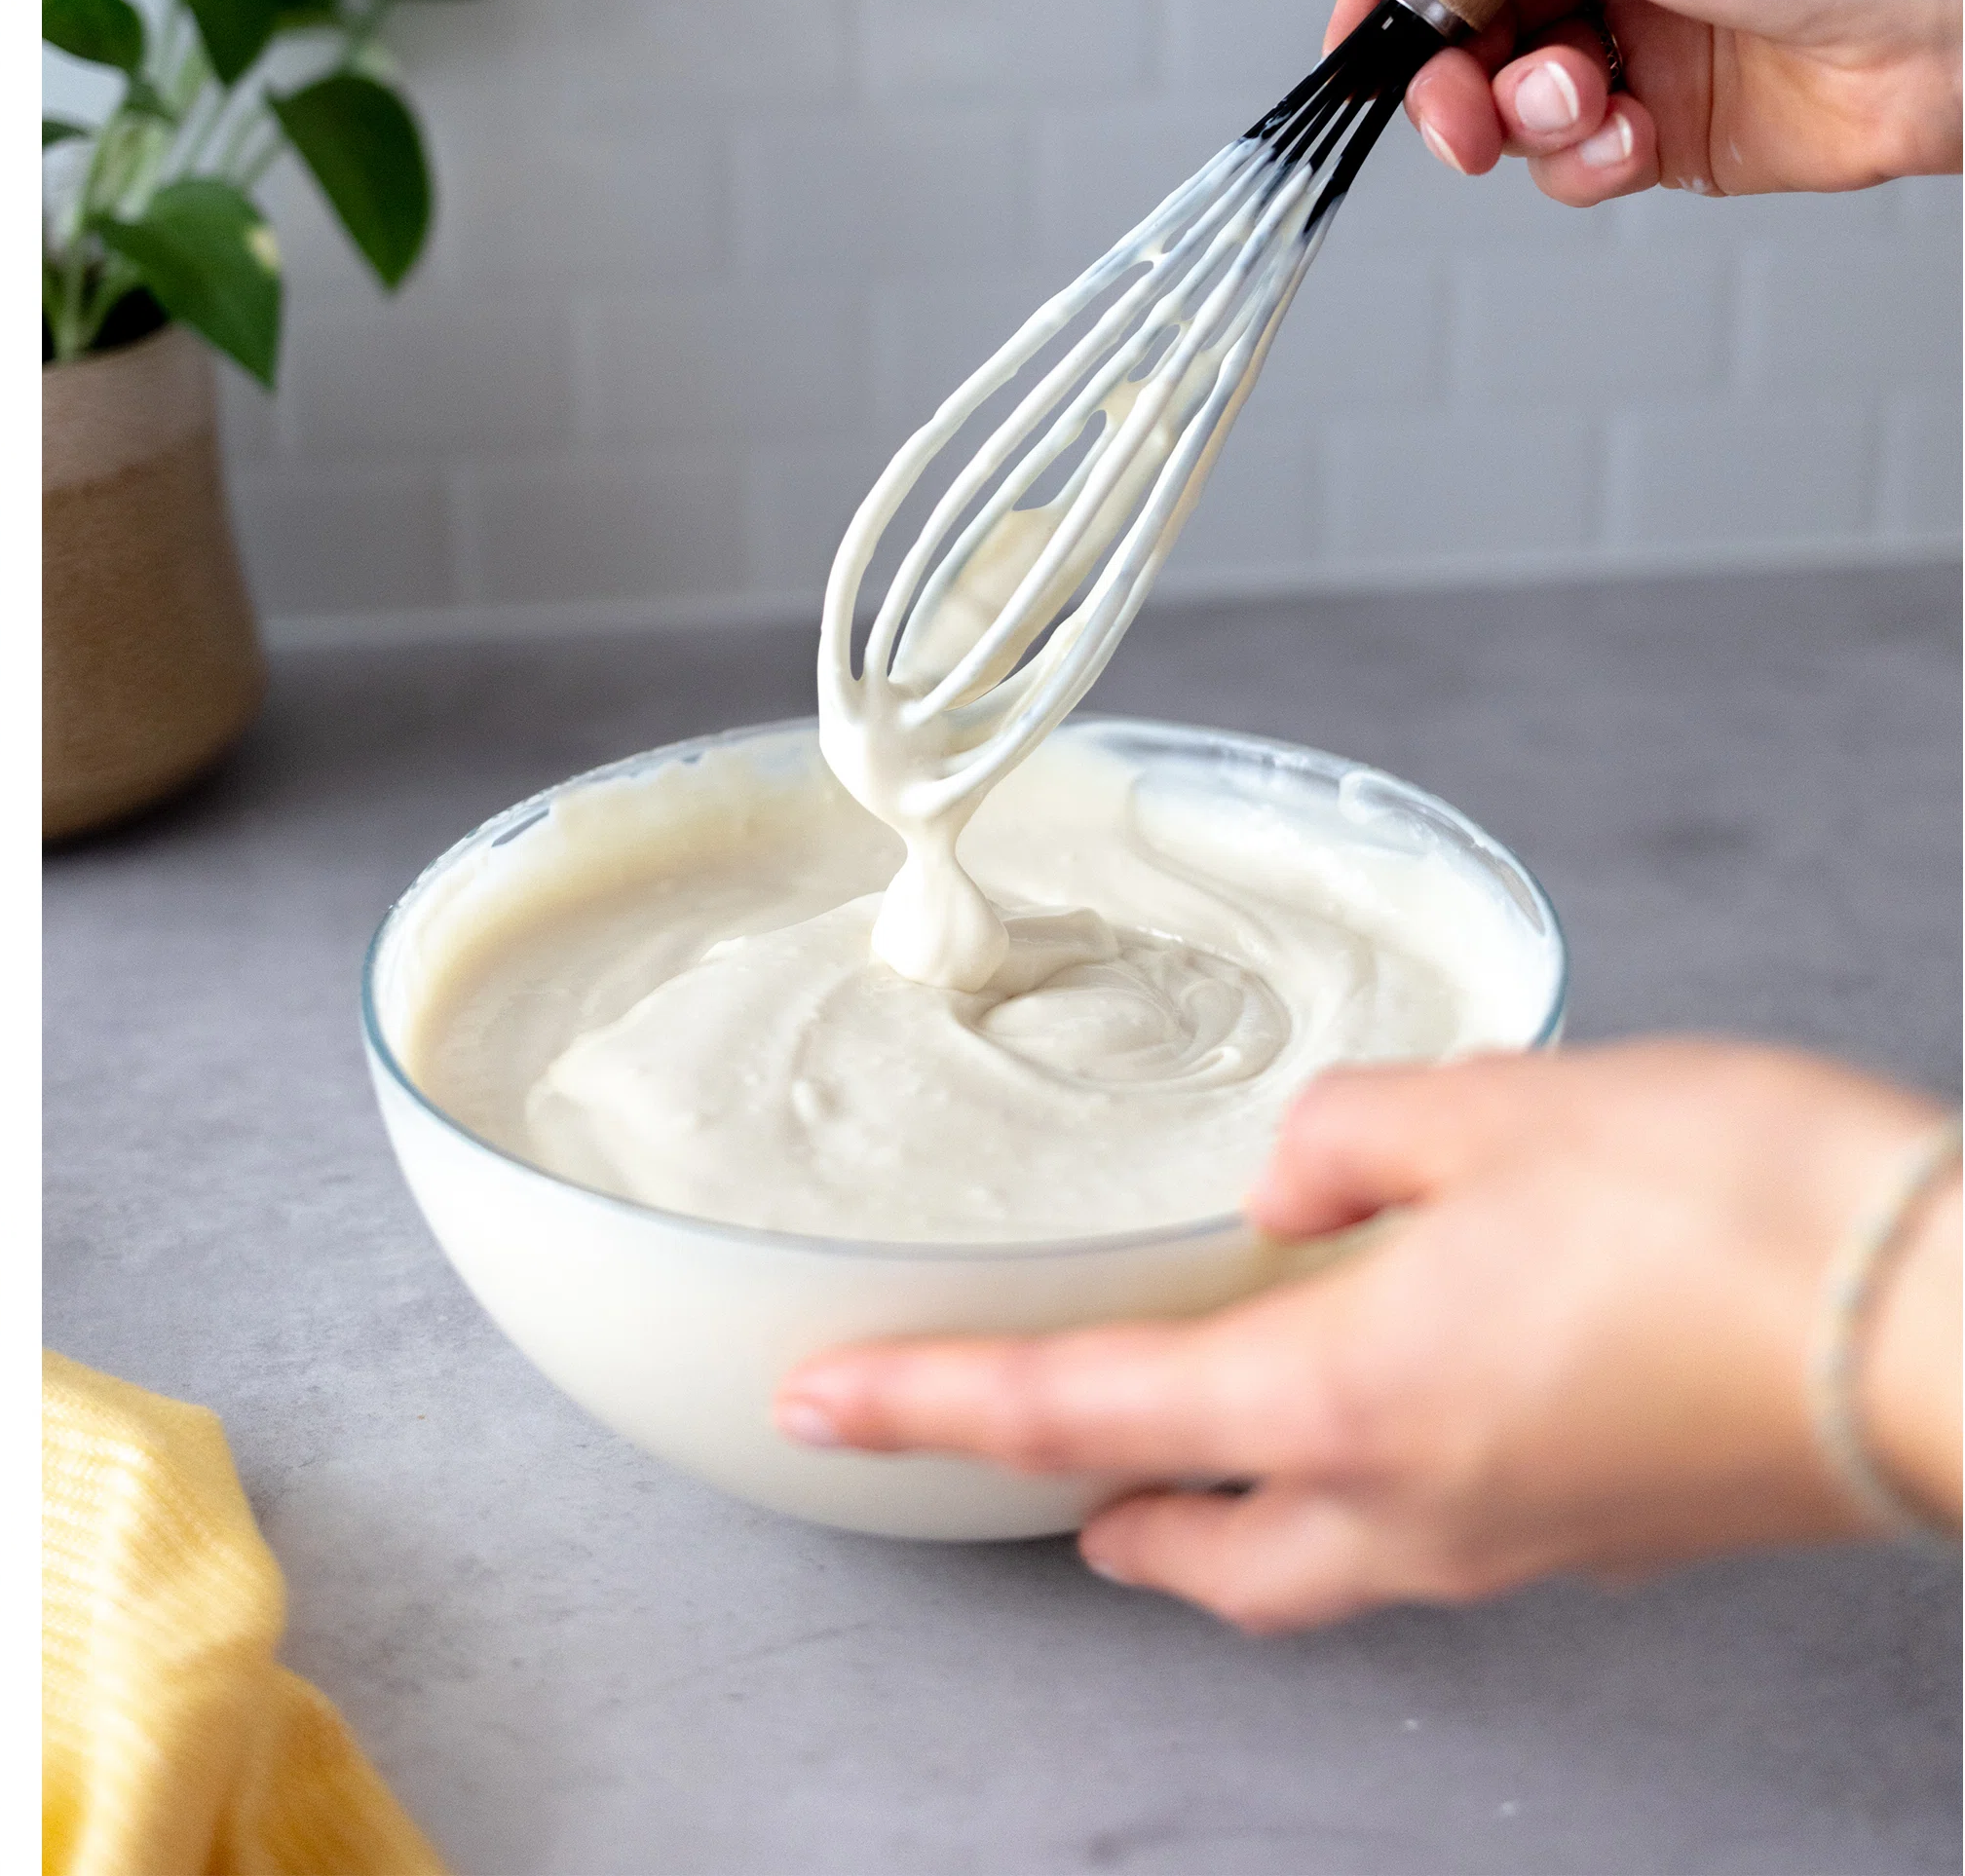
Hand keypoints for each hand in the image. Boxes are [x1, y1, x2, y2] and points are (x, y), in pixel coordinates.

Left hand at [774, 1041, 1960, 1632]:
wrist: (1961, 1329)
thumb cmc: (1747, 1217)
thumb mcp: (1499, 1107)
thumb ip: (1347, 1139)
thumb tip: (1288, 1179)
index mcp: (1339, 1400)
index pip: (1066, 1417)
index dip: (925, 1406)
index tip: (821, 1408)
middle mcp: (1406, 1506)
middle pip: (1188, 1548)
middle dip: (1087, 1507)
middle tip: (1017, 1454)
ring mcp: (1513, 1542)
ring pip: (1304, 1563)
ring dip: (1215, 1511)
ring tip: (1169, 1441)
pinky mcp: (1601, 1532)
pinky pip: (1422, 1534)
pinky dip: (1346, 1487)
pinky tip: (1370, 1401)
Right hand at [1317, 0, 1960, 203]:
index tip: (1369, 30)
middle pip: (1461, 18)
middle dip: (1445, 71)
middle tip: (1455, 107)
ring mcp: (1640, 30)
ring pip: (1506, 95)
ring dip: (1525, 114)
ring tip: (1584, 104)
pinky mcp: (1673, 120)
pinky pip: (1574, 157)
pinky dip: (1586, 159)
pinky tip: (1638, 137)